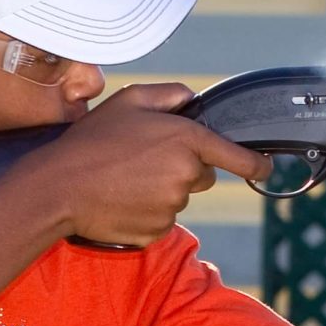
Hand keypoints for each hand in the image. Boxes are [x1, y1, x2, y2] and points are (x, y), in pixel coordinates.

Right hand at [22, 83, 271, 246]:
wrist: (59, 188)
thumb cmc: (92, 141)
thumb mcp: (130, 100)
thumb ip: (169, 94)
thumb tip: (192, 99)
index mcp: (185, 140)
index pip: (236, 156)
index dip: (255, 163)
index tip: (266, 167)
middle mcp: (186, 175)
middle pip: (202, 175)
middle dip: (183, 168)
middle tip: (143, 160)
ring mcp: (172, 206)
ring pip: (179, 197)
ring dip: (161, 189)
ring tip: (124, 179)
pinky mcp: (157, 230)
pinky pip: (162, 220)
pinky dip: (147, 211)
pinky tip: (122, 199)